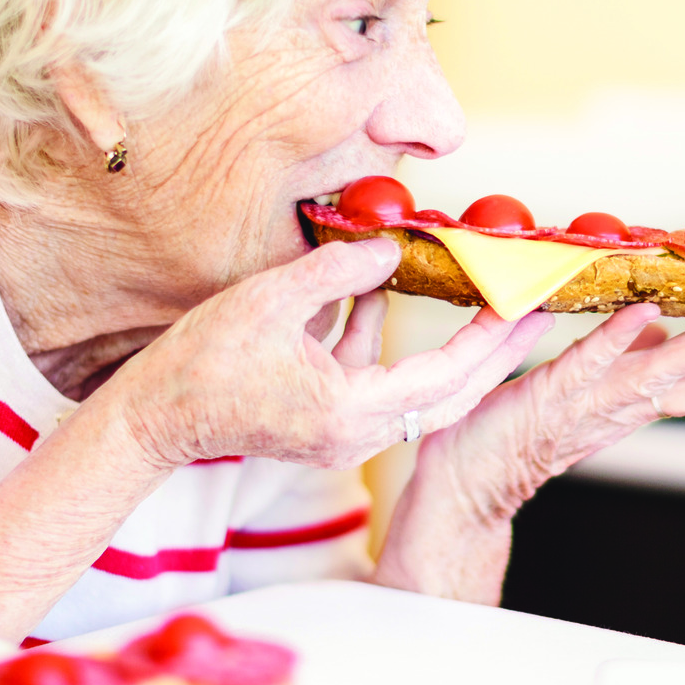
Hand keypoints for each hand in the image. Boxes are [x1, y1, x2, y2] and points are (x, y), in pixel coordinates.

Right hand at [114, 239, 549, 470]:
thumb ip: (337, 273)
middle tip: (533, 314)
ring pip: (416, 393)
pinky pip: (374, 381)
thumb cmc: (200, 364)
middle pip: (446, 397)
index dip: (487, 341)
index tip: (522, 306)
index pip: (441, 378)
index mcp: (347, 413)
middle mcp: (353, 434)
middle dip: (492, 354)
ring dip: (448, 350)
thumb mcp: (270, 300)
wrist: (151, 420)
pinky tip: (383, 290)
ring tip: (485, 304)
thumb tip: (390, 249)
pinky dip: (385, 341)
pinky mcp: (325, 423)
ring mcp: (341, 434)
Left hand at [373, 305, 684, 600]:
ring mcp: (585, 406)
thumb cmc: (507, 438)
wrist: (459, 490)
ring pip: (659, 377)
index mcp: (626, 407)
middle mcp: (617, 411)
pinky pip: (588, 363)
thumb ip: (618, 361)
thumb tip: (655, 327)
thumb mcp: (576, 389)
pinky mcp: (547, 397)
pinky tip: (645, 314)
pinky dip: (617, 340)